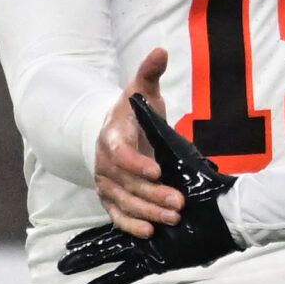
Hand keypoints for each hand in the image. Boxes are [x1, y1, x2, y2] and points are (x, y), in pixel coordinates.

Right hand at [95, 48, 179, 235]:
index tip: (158, 170)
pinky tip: (150, 232)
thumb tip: (161, 50)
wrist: (111, 130)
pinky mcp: (111, 198)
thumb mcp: (141, 90)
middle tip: (179, 203)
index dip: (137, 164)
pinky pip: (117, 215)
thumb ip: (149, 73)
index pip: (121, 154)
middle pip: (128, 184)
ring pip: (125, 202)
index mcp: (112, 137)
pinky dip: (131, 225)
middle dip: (153, 195)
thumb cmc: (132, 112)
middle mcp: (105, 164)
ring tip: (173, 218)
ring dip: (148, 212)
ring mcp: (107, 183)